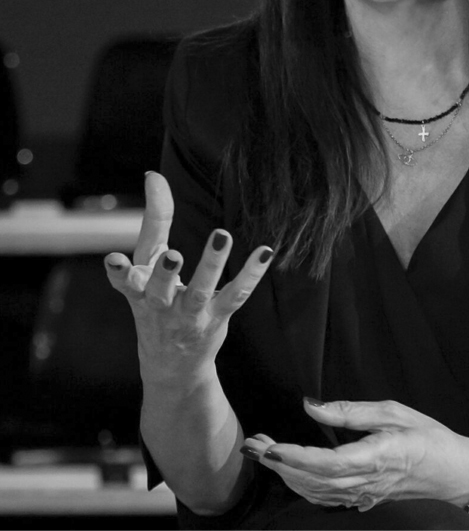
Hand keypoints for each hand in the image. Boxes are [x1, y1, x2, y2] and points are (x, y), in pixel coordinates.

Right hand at [104, 171, 273, 385]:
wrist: (170, 365)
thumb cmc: (157, 300)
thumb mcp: (148, 262)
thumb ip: (155, 220)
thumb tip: (153, 175)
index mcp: (138, 286)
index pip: (134, 262)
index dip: (131, 248)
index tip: (131, 222)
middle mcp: (159, 303)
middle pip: (159, 289)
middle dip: (164, 273)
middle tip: (172, 255)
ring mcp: (189, 314)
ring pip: (200, 292)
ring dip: (210, 265)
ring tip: (221, 236)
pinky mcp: (216, 318)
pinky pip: (235, 295)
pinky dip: (250, 274)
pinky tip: (265, 251)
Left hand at [241, 399, 468, 511]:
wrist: (455, 471)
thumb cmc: (428, 436)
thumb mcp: (392, 411)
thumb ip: (349, 410)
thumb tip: (311, 406)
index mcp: (374, 456)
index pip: (324, 462)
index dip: (293, 457)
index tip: (269, 446)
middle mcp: (365, 481)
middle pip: (312, 479)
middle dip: (279, 464)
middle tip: (253, 445)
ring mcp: (363, 494)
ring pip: (315, 492)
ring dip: (286, 475)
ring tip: (265, 453)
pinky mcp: (364, 498)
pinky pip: (326, 498)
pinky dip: (303, 487)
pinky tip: (290, 473)